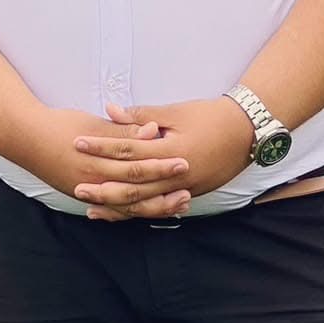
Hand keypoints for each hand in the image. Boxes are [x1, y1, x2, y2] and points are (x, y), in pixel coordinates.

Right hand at [21, 108, 192, 217]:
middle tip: (189, 189)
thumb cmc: (60, 125)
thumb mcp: (94, 123)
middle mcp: (94, 181)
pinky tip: (147, 212)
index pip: (137, 165)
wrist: (26, 138)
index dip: (162, 165)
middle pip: (136, 190)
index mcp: (98, 160)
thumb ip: (124, 131)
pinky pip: (112, 210)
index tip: (185, 161)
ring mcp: (88, 192)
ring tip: (177, 205)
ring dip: (153, 207)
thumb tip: (153, 130)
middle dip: (163, 190)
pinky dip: (132, 213)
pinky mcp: (84, 196)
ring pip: (127, 206)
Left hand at [74, 98, 254, 220]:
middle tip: (76, 185)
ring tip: (92, 207)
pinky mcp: (189, 194)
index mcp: (171, 151)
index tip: (79, 143)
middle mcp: (176, 175)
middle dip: (103, 186)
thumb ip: (142, 115)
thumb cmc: (211, 116)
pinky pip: (158, 208)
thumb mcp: (176, 112)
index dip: (102, 147)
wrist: (247, 133)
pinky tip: (123, 213)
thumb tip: (110, 110)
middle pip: (133, 185)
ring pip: (145, 203)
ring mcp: (183, 189)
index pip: (128, 151)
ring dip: (117, 206)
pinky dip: (139, 211)